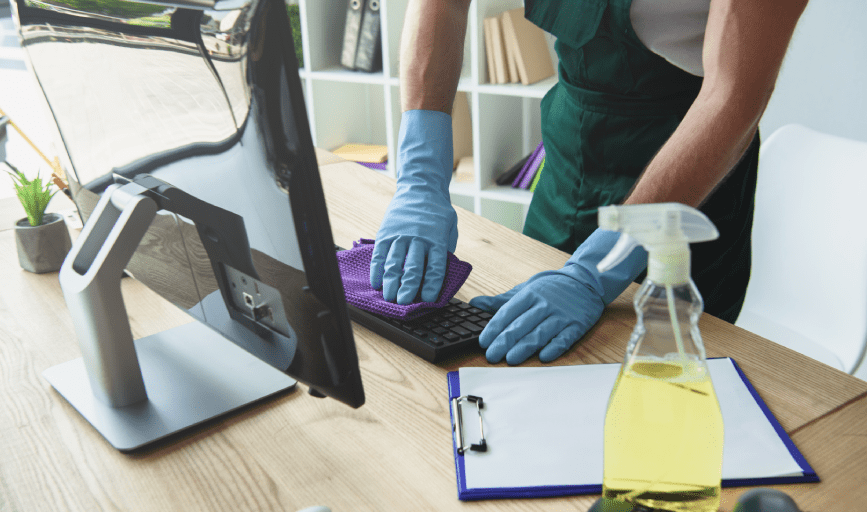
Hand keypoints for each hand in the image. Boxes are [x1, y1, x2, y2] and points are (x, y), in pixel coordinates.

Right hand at [371, 110, 457, 304]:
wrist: (420, 188)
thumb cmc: (437, 212)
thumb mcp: (449, 229)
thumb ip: (445, 250)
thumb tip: (440, 275)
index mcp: (437, 240)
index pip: (435, 267)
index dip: (431, 285)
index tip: (428, 300)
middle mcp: (418, 239)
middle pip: (413, 267)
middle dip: (408, 287)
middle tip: (403, 303)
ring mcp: (400, 235)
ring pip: (394, 262)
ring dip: (390, 282)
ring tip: (388, 297)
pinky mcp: (386, 233)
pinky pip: (380, 254)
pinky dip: (377, 269)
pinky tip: (376, 282)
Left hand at [469, 229, 646, 364]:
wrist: (586, 282)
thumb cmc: (551, 288)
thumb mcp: (525, 289)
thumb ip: (501, 300)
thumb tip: (475, 304)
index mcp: (529, 295)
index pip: (508, 312)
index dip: (494, 328)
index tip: (483, 341)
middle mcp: (544, 305)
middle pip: (521, 325)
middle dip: (504, 342)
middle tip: (492, 355)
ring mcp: (561, 315)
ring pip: (540, 333)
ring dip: (525, 347)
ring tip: (511, 359)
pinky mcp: (576, 325)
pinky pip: (564, 338)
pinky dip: (554, 348)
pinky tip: (544, 357)